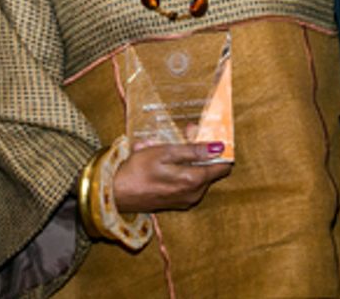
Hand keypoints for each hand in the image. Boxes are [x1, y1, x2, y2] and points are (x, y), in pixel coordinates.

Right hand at [112, 140, 231, 213]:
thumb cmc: (138, 171)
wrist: (116, 194)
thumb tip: (218, 147)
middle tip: (182, 136)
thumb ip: (193, 151)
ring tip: (166, 150)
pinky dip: (180, 171)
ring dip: (187, 161)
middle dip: (199, 152)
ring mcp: (186, 200)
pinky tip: (162, 164)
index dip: (217, 149)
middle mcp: (195, 194)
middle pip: (209, 169)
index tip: (206, 137)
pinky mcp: (177, 203)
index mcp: (194, 181)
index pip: (223, 167)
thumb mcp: (165, 153)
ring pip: (198, 176)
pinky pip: (187, 183)